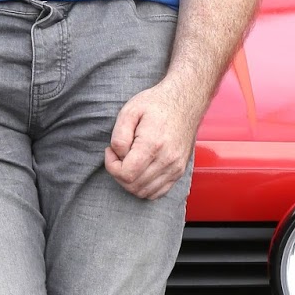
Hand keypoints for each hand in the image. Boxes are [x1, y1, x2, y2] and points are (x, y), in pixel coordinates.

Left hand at [105, 83, 197, 200]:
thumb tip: (118, 155)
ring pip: (144, 192)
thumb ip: (119, 136)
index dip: (111, 166)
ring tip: (128, 161)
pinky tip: (139, 170)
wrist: (185, 101)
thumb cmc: (156, 104)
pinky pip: (157, 192)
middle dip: (118, 174)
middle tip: (117, 155)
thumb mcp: (130, 111)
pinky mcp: (179, 171)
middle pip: (133, 186)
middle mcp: (167, 160)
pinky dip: (143, 187)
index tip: (110, 151)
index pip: (126, 174)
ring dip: (129, 182)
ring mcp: (175, 168)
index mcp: (153, 144)